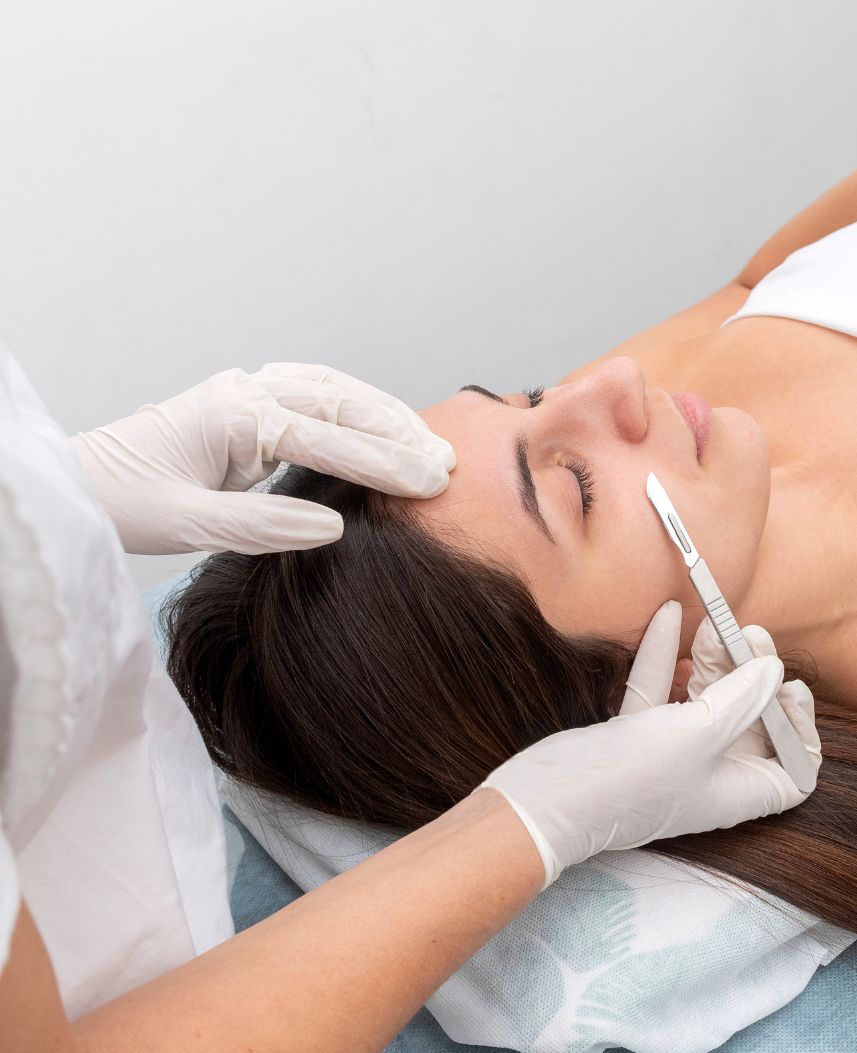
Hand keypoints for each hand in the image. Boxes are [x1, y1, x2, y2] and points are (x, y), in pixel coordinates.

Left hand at [71, 363, 454, 553]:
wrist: (77, 483)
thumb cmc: (124, 504)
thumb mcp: (189, 526)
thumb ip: (264, 525)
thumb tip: (335, 526)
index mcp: (233, 416)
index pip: (328, 436)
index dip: (384, 462)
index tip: (430, 483)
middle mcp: (245, 392)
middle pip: (341, 402)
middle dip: (398, 433)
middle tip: (445, 465)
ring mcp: (245, 390)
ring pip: (333, 389)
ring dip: (383, 414)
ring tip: (427, 445)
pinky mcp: (245, 401)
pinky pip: (315, 390)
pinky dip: (355, 404)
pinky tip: (380, 421)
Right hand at [479, 600, 821, 889]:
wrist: (544, 802)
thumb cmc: (630, 780)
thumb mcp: (700, 733)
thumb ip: (742, 697)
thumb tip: (774, 671)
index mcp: (739, 791)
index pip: (794, 768)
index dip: (800, 730)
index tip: (788, 689)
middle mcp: (712, 775)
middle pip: (751, 722)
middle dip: (753, 676)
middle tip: (749, 633)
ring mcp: (672, 755)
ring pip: (706, 701)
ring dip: (711, 660)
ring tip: (713, 620)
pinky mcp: (635, 737)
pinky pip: (662, 691)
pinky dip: (666, 656)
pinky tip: (668, 614)